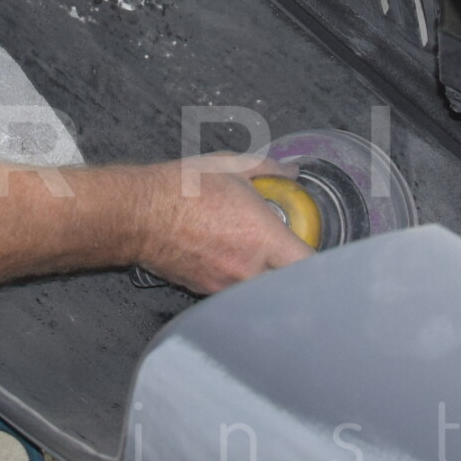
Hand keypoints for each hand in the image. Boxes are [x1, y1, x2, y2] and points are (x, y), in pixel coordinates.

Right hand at [133, 152, 314, 293]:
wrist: (138, 214)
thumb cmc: (182, 189)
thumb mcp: (230, 166)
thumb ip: (268, 169)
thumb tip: (292, 172)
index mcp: (262, 238)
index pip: (310, 265)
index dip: (322, 262)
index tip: (318, 251)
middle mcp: (248, 269)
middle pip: (289, 287)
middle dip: (293, 274)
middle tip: (289, 256)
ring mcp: (226, 286)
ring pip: (261, 294)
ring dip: (265, 279)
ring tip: (255, 256)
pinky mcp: (206, 293)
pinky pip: (234, 294)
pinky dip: (239, 282)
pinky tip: (229, 260)